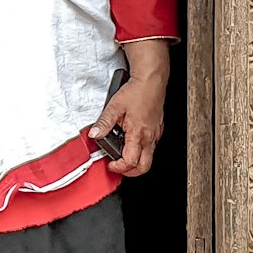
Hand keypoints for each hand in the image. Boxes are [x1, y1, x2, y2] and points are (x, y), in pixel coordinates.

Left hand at [89, 40, 168, 176]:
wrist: (151, 80)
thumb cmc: (137, 91)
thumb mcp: (114, 106)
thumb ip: (103, 123)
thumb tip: (94, 134)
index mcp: (138, 134)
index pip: (130, 162)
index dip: (119, 167)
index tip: (111, 164)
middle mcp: (150, 137)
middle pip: (144, 167)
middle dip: (130, 172)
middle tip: (118, 166)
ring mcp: (155, 133)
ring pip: (149, 157)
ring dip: (136, 160)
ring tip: (123, 154)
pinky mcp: (158, 129)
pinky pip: (151, 145)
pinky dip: (141, 149)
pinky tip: (131, 140)